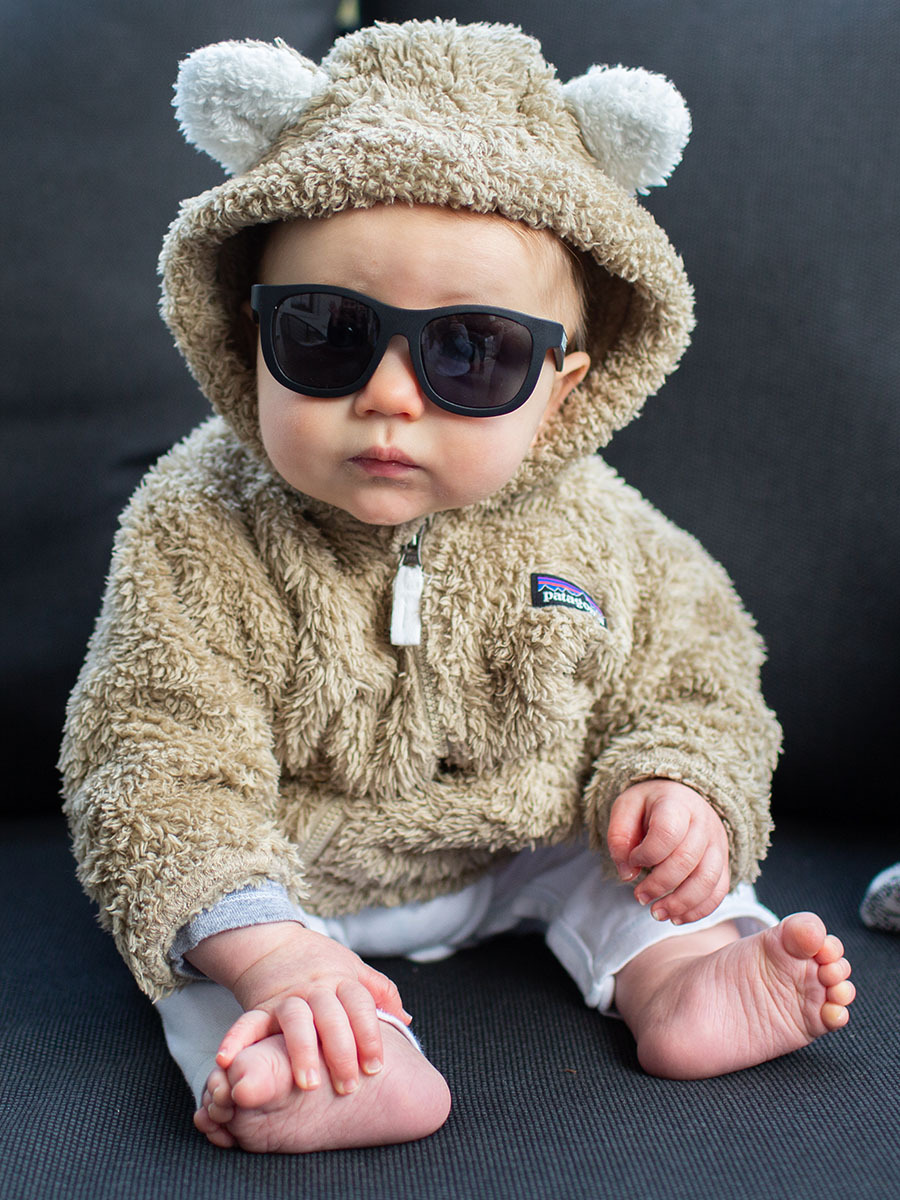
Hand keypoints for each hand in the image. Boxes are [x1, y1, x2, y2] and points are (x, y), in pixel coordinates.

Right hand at [186, 922, 409, 1095]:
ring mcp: (286, 997)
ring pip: (294, 1020)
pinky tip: (227, 1061)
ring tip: (307, 1083)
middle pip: (330, 1016)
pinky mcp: (260, 1007)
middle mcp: (315, 988)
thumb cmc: (322, 965)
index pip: (360, 1005)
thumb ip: (380, 992)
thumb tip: (406, 1019)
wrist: (273, 945)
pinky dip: (235, 1040)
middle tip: (348, 1086)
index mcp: (342, 980)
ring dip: (300, 1051)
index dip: (370, 1035)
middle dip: (340, 1052)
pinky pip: (247, 1023)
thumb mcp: (354, 969)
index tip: (375, 1066)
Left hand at [606, 779, 729, 923]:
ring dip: (680, 903)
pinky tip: (677, 917)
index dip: (646, 854)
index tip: (632, 860)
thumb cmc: (648, 806)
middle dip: (659, 885)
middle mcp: (703, 822)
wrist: (680, 798)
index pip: (667, 833)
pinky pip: (719, 891)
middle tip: (639, 897)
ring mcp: (717, 843)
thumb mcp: (625, 809)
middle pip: (686, 860)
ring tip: (657, 913)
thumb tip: (628, 874)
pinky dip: (699, 910)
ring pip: (707, 880)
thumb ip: (619, 838)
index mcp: (676, 803)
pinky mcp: (723, 862)